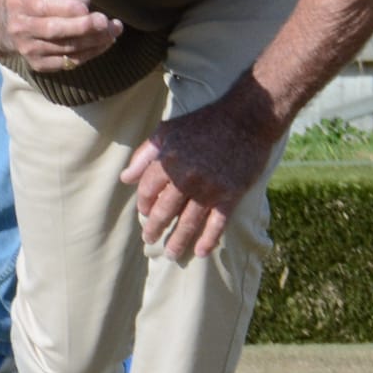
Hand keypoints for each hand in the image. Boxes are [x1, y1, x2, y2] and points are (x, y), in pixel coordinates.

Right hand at [2, 0, 122, 75]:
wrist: (6, 22)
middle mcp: (21, 28)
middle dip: (84, 27)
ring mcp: (28, 49)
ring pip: (66, 48)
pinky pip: (68, 62)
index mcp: (21, 1)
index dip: (67, 9)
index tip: (88, 7)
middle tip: (106, 22)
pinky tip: (104, 43)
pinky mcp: (38, 65)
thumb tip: (84, 3)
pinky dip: (90, 54)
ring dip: (94, 41)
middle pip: (55, 30)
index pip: (45, 7)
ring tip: (114, 31)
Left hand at [118, 94, 279, 264]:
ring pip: (189, 223)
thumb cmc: (205, 122)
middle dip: (155, 228)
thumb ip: (145, 154)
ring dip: (178, 241)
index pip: (147, 191)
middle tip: (150, 240)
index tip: (144, 212)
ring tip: (171, 254)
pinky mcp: (230, 195)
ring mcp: (209, 189)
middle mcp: (186, 178)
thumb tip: (125, 178)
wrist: (247, 118)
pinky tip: (201, 252)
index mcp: (168, 161)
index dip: (143, 204)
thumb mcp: (168, 131)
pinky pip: (217, 224)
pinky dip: (209, 240)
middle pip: (164, 211)